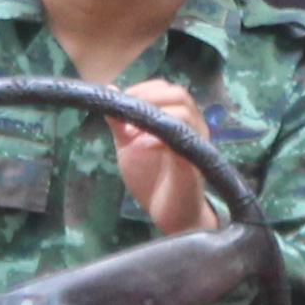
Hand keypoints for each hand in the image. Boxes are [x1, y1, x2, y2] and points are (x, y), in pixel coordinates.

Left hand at [111, 81, 215, 235]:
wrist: (169, 215)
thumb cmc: (153, 179)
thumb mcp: (130, 146)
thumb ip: (120, 122)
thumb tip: (108, 91)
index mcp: (178, 119)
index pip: (168, 89)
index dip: (145, 89)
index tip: (124, 99)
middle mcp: (193, 127)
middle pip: (180, 94)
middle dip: (149, 97)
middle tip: (128, 112)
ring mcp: (196, 143)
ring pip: (185, 112)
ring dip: (155, 115)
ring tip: (134, 131)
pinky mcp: (194, 163)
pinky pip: (182, 141)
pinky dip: (158, 139)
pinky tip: (142, 146)